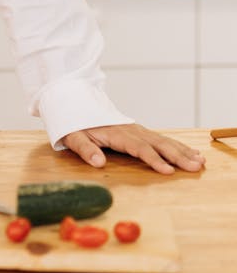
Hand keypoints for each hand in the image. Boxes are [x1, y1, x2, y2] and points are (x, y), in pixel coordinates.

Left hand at [62, 123, 205, 174]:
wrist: (76, 102)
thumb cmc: (74, 122)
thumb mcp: (73, 135)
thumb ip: (85, 149)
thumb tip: (98, 162)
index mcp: (116, 133)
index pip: (138, 148)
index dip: (153, 160)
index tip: (167, 171)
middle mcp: (131, 130)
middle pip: (157, 143)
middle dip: (177, 156)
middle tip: (195, 167)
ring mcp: (137, 130)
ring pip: (163, 140)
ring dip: (182, 151)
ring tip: (200, 161)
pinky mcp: (139, 131)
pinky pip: (161, 139)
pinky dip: (177, 146)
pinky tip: (190, 152)